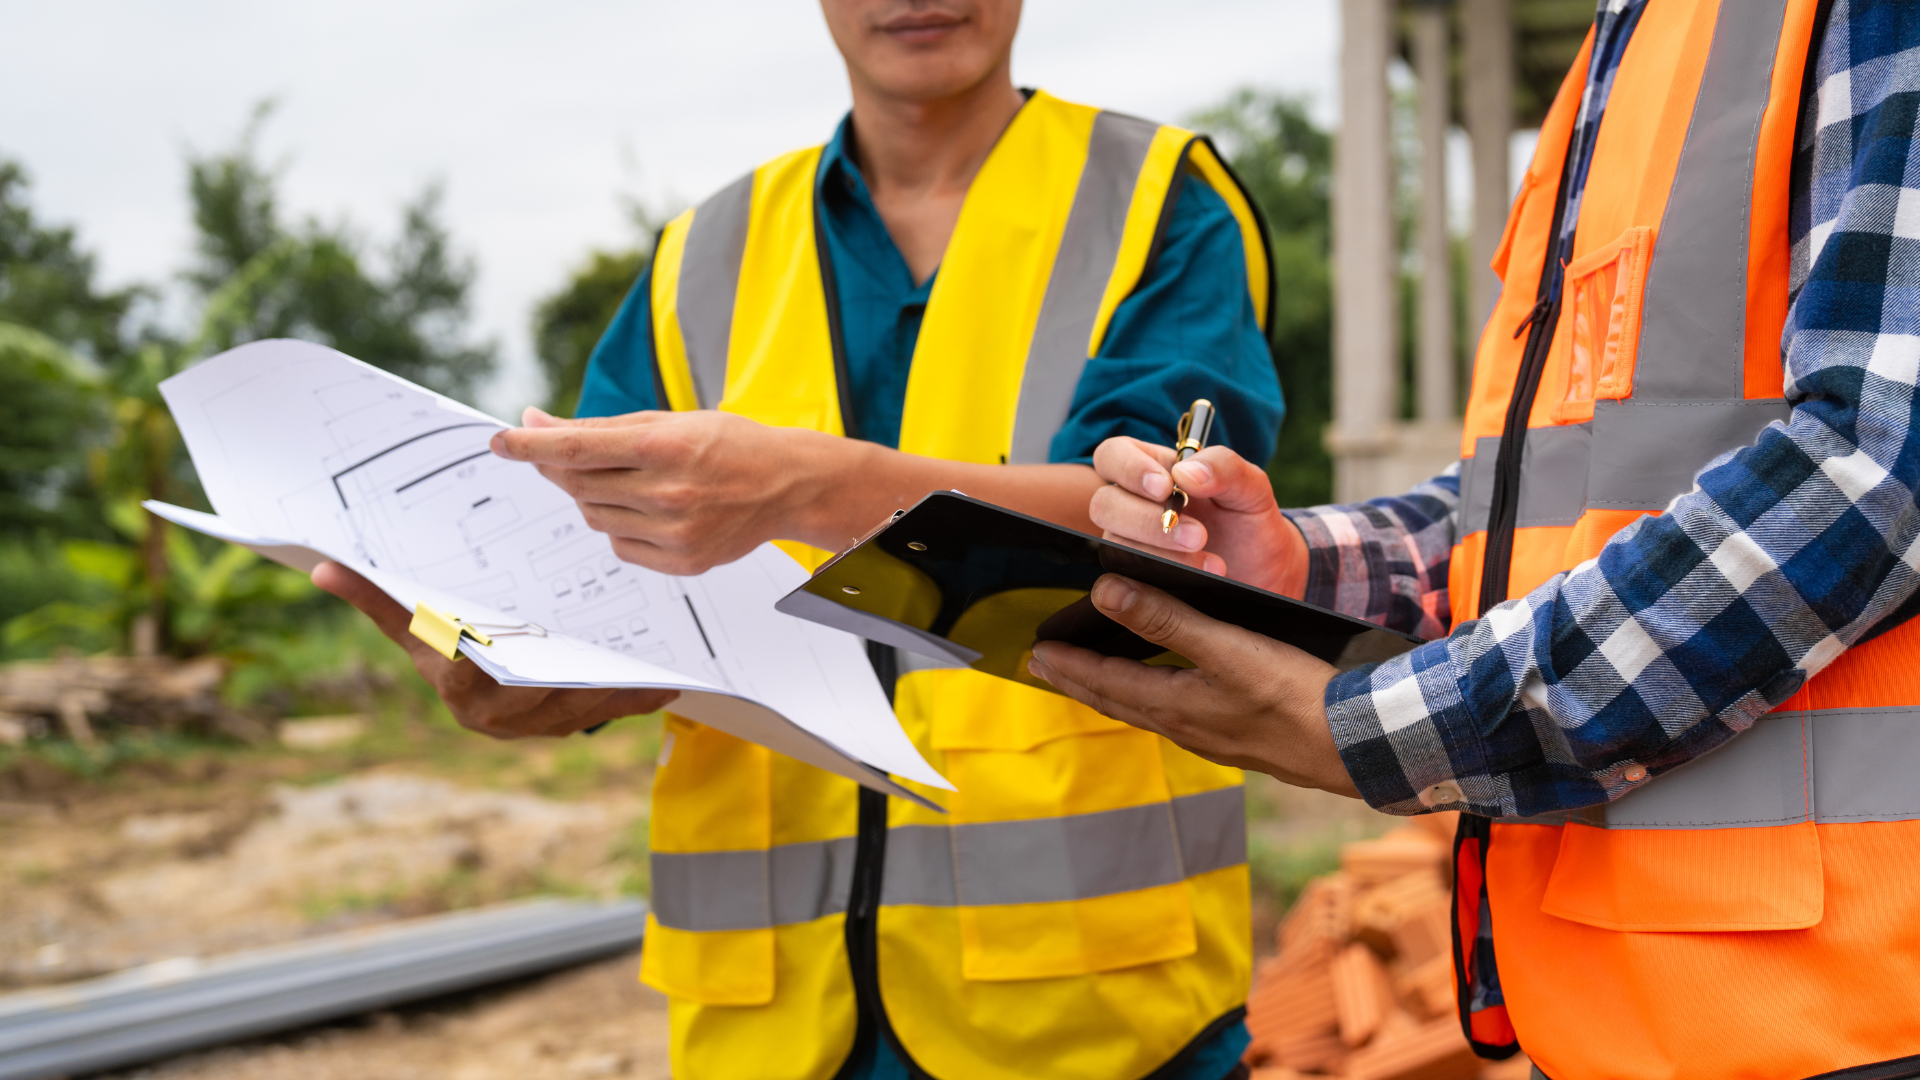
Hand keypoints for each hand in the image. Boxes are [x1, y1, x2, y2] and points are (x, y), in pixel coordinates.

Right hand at [311, 562, 678, 738]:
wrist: (491, 694)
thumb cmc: (454, 647)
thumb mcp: (419, 627)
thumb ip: (381, 598)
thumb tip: (322, 565)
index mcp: (458, 687)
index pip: (476, 669)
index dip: (497, 652)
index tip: (517, 631)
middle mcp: (500, 715)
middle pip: (543, 684)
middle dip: (575, 658)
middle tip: (607, 630)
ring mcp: (542, 724)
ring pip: (586, 699)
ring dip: (618, 676)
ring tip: (650, 647)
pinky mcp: (580, 723)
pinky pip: (616, 706)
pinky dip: (640, 691)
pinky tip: (669, 675)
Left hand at [492, 407, 1107, 574]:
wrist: (793, 485)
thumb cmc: (730, 442)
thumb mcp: (672, 420)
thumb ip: (604, 427)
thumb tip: (538, 423)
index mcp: (666, 447)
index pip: (579, 447)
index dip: (532, 446)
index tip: (500, 441)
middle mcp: (668, 493)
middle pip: (581, 486)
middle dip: (560, 468)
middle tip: (556, 453)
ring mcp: (676, 533)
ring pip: (597, 518)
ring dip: (594, 498)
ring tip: (627, 482)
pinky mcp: (682, 562)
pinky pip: (622, 546)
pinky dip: (621, 527)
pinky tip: (648, 510)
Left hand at [1026, 574, 1357, 796]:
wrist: (1355, 745)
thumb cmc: (1294, 696)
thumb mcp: (1226, 648)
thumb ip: (1164, 620)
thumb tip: (1103, 594)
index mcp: (1174, 706)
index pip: (1103, 682)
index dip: (1068, 665)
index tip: (1035, 653)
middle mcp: (1185, 727)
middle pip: (1116, 701)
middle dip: (1079, 681)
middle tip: (1045, 668)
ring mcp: (1211, 736)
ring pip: (1145, 709)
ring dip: (1112, 690)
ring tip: (1092, 677)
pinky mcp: (1237, 737)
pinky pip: (1175, 714)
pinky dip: (1150, 697)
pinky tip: (1164, 691)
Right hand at [1089, 437, 1306, 595]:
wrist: (1265, 574)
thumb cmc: (1251, 522)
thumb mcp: (1252, 489)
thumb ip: (1226, 468)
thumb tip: (1185, 473)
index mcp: (1154, 469)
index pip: (1114, 455)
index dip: (1129, 468)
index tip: (1165, 487)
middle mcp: (1133, 505)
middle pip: (1104, 504)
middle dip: (1147, 520)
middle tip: (1198, 536)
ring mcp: (1130, 543)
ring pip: (1115, 544)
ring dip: (1160, 554)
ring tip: (1211, 564)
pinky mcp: (1136, 578)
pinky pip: (1127, 578)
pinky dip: (1159, 579)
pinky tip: (1196, 580)